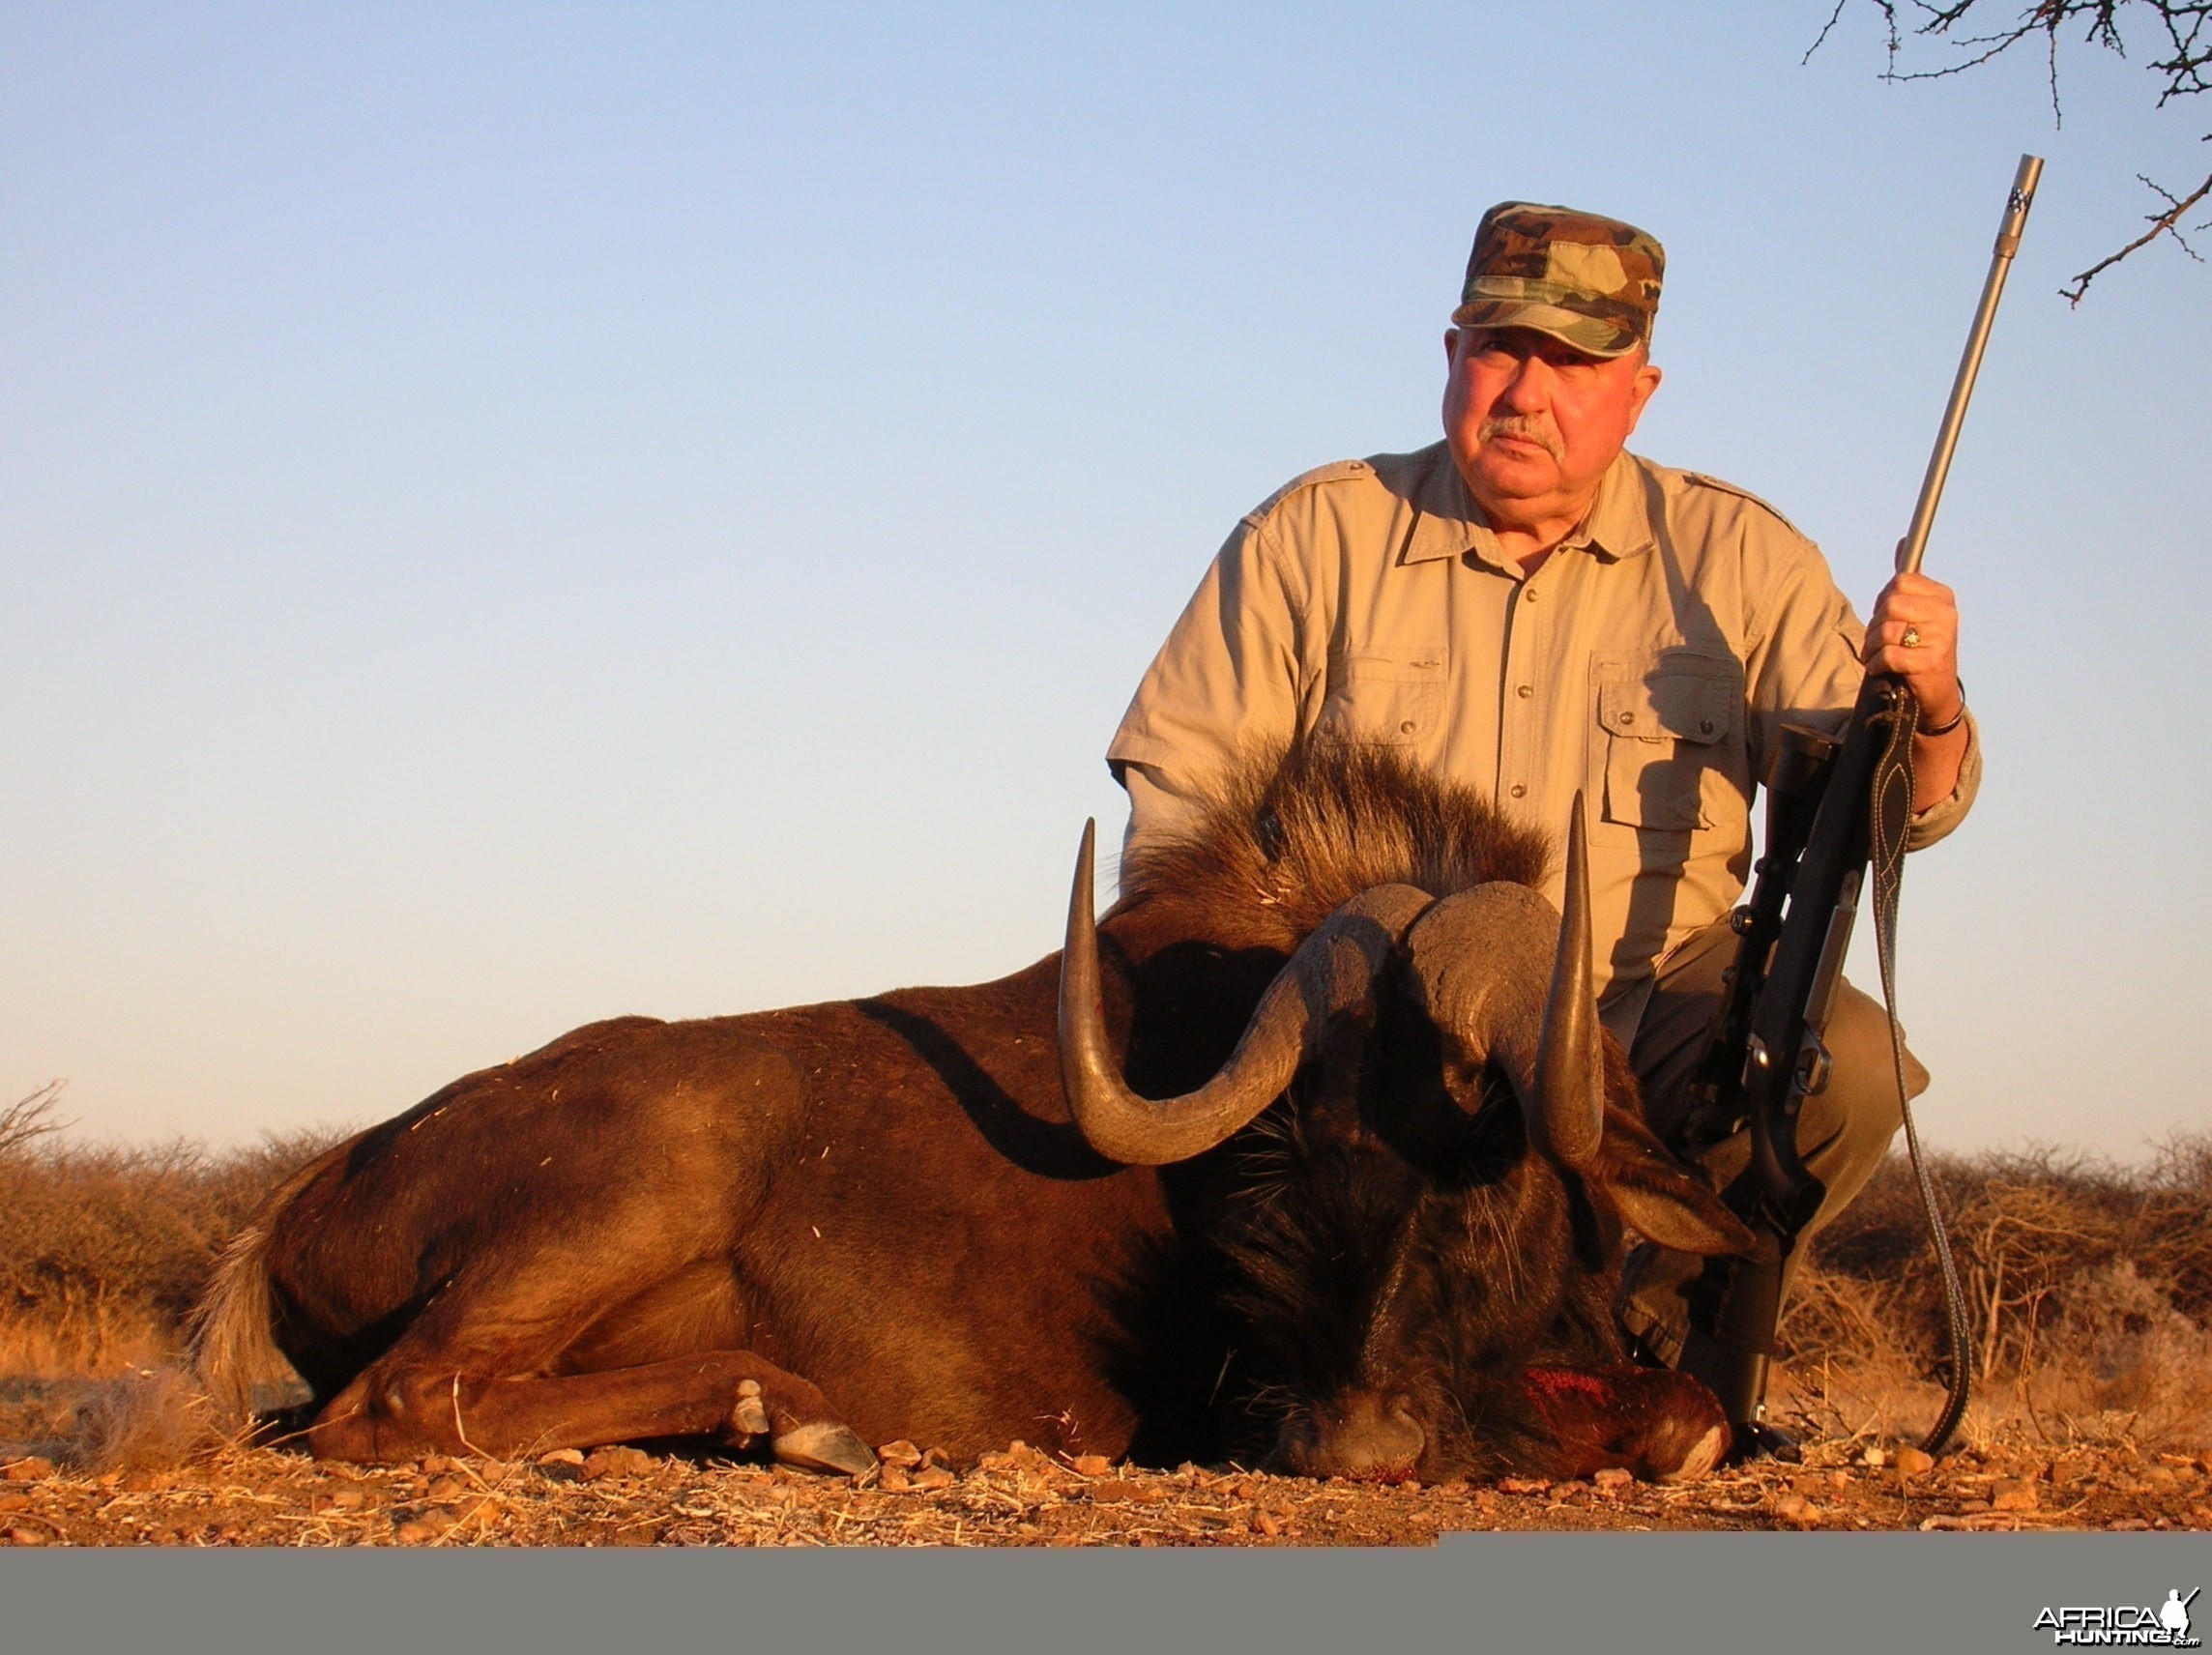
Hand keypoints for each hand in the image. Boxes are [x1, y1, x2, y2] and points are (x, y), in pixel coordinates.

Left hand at [1864, 569, 1962, 732]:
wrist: (1935, 694)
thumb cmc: (1919, 648)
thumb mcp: (1917, 611)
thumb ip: (1908, 579)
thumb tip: (1903, 541)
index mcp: (1943, 596)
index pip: (1900, 582)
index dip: (1884, 600)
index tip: (1887, 616)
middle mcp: (1947, 614)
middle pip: (1890, 604)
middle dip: (1875, 625)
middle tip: (1879, 640)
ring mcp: (1941, 638)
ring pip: (1886, 630)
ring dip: (1872, 647)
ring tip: (1878, 656)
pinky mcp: (1930, 662)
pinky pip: (1888, 655)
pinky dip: (1877, 663)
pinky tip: (1881, 668)